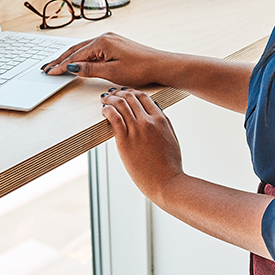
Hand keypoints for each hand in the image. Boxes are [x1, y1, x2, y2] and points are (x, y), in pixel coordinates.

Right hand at [43, 33, 169, 86]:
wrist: (160, 65)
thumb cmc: (140, 69)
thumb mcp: (112, 72)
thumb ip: (90, 69)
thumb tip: (72, 67)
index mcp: (102, 42)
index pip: (75, 55)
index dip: (61, 65)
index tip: (50, 72)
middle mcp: (104, 37)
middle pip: (77, 49)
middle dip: (61, 59)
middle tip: (47, 67)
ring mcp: (110, 39)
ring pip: (84, 48)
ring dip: (70, 56)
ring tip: (57, 64)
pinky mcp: (115, 43)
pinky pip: (93, 49)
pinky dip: (82, 55)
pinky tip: (77, 60)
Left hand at [100, 88, 184, 204]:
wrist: (166, 182)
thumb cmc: (170, 165)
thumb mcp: (171, 139)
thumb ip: (163, 124)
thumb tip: (155, 113)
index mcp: (161, 120)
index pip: (144, 97)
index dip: (132, 92)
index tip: (125, 93)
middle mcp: (149, 122)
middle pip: (131, 98)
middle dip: (119, 93)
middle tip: (112, 93)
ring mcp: (137, 131)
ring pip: (121, 104)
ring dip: (111, 98)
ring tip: (105, 99)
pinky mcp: (125, 141)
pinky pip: (114, 118)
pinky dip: (107, 110)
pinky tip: (104, 109)